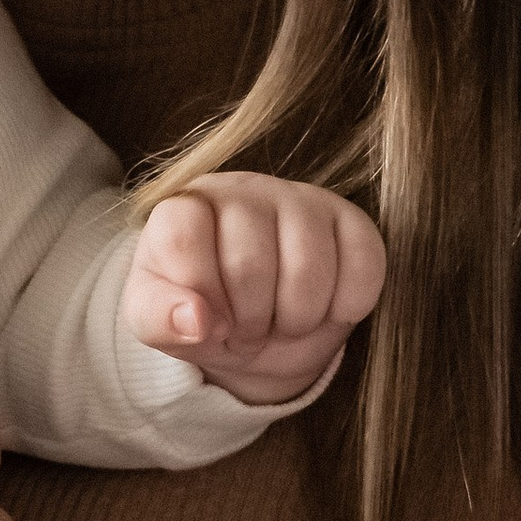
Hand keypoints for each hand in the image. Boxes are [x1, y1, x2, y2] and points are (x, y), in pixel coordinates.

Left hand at [123, 173, 384, 406]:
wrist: (257, 324)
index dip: (198, 295)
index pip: (182, 238)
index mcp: (184, 208)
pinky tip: (322, 308)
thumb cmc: (202, 314)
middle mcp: (241, 190)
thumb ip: (158, 318)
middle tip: (246, 330)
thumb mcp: (158, 323)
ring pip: (309, 269)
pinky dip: (344, 308)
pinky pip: (363, 268)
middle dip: (249, 320)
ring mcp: (300, 199)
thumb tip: (195, 320)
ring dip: (295, 320)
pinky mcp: (350, 220)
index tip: (206, 321)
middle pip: (249, 263)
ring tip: (280, 321)